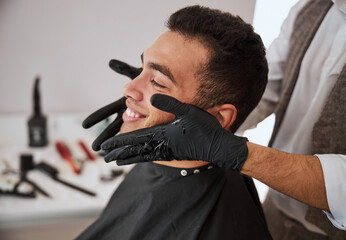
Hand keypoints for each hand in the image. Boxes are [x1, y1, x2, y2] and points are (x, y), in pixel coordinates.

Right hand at [82, 59, 141, 150]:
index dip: (97, 117)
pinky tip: (133, 152)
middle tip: (96, 148)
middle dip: (105, 137)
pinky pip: (144, 131)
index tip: (85, 125)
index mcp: (123, 102)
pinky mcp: (150, 121)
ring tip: (112, 154)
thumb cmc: (149, 77)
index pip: (107, 111)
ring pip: (128, 132)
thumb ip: (124, 69)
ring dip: (120, 142)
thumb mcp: (136, 74)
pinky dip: (137, 140)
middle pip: (114, 126)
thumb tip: (111, 63)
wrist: (164, 80)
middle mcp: (129, 112)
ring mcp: (139, 118)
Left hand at [101, 94, 248, 170]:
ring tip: (116, 161)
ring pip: (143, 156)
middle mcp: (162, 145)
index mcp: (162, 134)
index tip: (105, 146)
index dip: (119, 142)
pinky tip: (138, 159)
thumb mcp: (189, 111)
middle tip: (104, 156)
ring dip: (128, 158)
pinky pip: (152, 158)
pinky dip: (141, 159)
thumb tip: (152, 99)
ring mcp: (167, 152)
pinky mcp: (173, 155)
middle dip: (119, 152)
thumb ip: (170, 104)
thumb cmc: (205, 129)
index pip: (135, 139)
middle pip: (135, 150)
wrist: (218, 147)